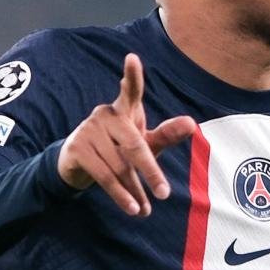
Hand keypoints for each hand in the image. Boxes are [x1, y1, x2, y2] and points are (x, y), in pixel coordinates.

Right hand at [58, 53, 196, 215]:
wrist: (77, 166)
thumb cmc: (118, 149)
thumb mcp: (145, 144)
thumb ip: (167, 135)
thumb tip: (191, 123)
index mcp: (124, 110)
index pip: (130, 91)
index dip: (132, 76)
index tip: (132, 58)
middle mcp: (105, 115)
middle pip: (134, 145)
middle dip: (150, 171)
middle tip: (165, 194)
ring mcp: (88, 131)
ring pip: (119, 165)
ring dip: (134, 191)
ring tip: (145, 210)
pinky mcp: (77, 149)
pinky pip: (103, 175)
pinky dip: (120, 195)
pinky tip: (131, 208)